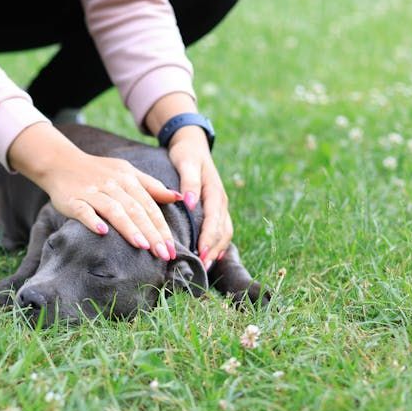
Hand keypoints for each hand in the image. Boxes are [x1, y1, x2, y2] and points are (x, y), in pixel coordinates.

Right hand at [7, 123, 181, 259]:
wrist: (60, 162)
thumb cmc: (98, 172)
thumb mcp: (127, 172)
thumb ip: (151, 186)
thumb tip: (178, 197)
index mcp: (128, 179)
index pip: (149, 205)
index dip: (162, 227)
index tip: (172, 248)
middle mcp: (112, 184)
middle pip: (136, 210)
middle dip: (151, 233)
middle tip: (163, 254)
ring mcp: (92, 192)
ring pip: (114, 210)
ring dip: (129, 228)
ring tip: (142, 246)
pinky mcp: (73, 199)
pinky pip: (84, 210)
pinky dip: (93, 220)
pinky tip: (103, 232)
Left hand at [167, 129, 232, 269]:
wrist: (193, 144)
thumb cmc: (186, 154)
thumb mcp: (186, 162)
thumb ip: (189, 182)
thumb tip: (190, 203)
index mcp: (214, 191)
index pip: (215, 219)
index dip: (209, 238)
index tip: (202, 253)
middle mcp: (220, 200)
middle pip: (222, 230)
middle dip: (214, 249)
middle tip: (203, 266)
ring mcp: (220, 205)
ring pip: (224, 231)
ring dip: (217, 249)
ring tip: (206, 265)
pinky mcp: (216, 208)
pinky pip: (222, 229)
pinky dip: (219, 243)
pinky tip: (212, 255)